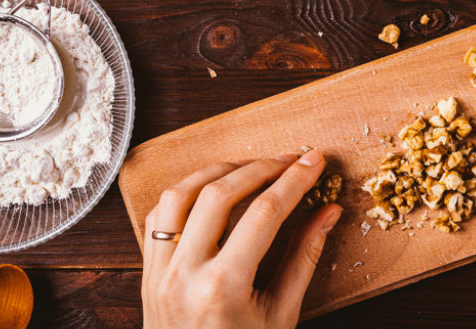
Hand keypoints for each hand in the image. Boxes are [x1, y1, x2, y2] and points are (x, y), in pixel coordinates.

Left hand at [142, 150, 341, 328]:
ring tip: (250, 169)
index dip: (293, 181)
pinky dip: (185, 194)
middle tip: (289, 161)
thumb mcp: (282, 314)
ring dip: (217, 173)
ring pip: (180, 195)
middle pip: (220, 194)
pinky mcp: (146, 274)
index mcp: (223, 288)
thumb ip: (305, 257)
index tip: (313, 161)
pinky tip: (212, 191)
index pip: (264, 213)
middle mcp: (184, 275)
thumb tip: (329, 212)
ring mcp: (158, 274)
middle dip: (260, 168)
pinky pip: (158, 218)